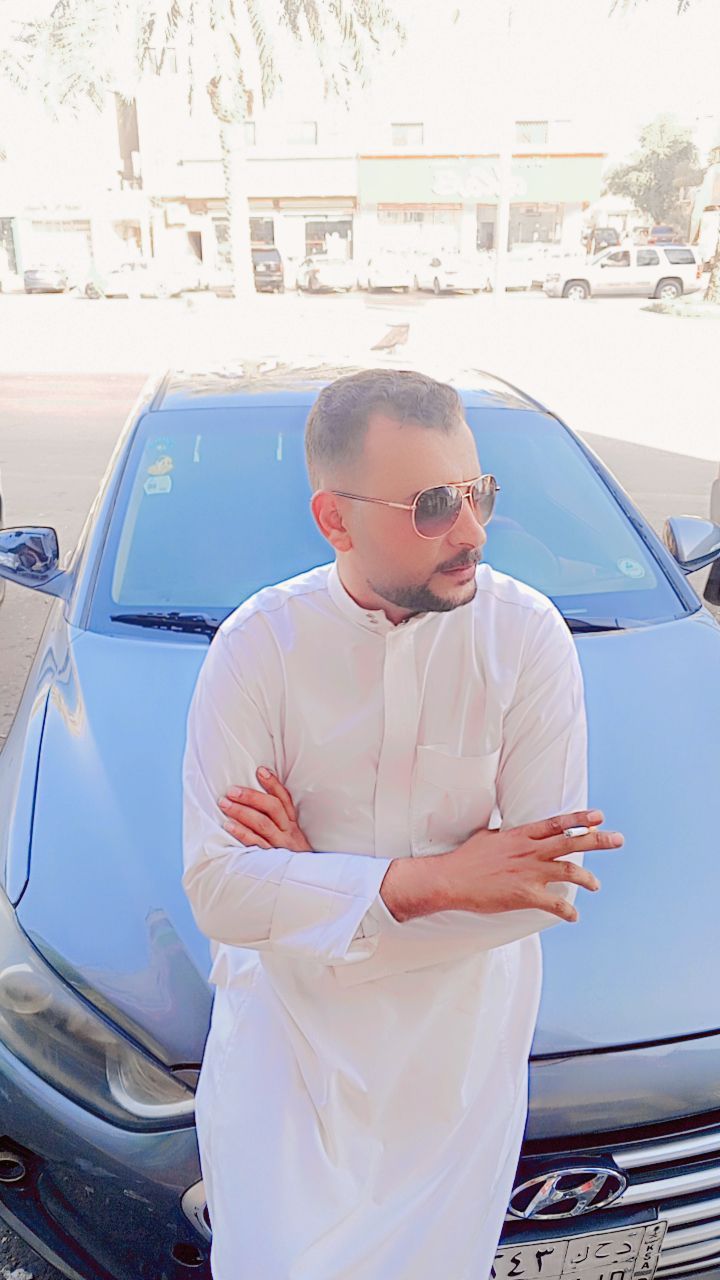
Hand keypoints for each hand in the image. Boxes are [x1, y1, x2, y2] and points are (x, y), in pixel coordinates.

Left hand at [218, 767, 312, 852]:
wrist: (308, 885)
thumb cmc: (293, 859)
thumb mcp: (291, 839)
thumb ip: (279, 823)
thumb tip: (256, 803)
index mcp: (293, 825)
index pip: (284, 800)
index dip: (273, 784)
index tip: (260, 770)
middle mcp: (288, 833)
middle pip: (272, 808)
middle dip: (251, 796)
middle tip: (232, 790)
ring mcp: (280, 846)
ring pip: (262, 824)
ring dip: (242, 812)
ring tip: (224, 804)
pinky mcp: (272, 860)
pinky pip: (256, 844)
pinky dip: (242, 833)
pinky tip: (229, 825)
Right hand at [381, 809, 622, 923]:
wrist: (451, 879)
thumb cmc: (466, 858)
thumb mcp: (487, 837)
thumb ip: (505, 835)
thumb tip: (509, 832)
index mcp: (521, 835)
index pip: (557, 823)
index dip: (580, 819)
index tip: (600, 817)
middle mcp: (529, 851)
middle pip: (572, 842)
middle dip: (599, 840)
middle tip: (618, 839)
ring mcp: (529, 872)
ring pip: (570, 871)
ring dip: (588, 879)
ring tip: (596, 885)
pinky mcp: (525, 895)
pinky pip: (555, 903)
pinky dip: (568, 910)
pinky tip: (573, 915)